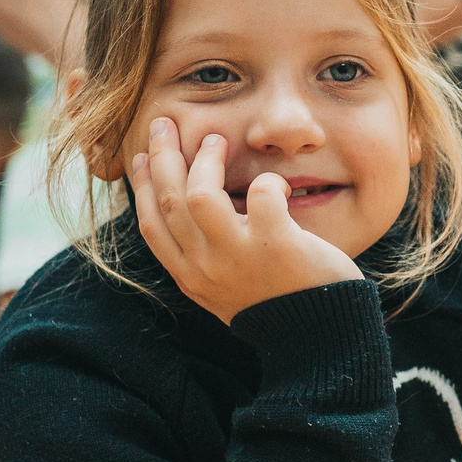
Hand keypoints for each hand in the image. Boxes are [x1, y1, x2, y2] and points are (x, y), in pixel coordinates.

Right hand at [126, 116, 359, 322]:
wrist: (320, 337)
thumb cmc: (278, 304)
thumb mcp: (225, 287)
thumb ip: (204, 255)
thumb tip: (188, 210)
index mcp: (191, 277)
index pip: (151, 224)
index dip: (142, 186)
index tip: (141, 156)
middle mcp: (206, 268)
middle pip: (168, 202)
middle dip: (162, 156)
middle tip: (165, 124)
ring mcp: (238, 257)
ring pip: (199, 196)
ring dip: (204, 162)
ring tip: (217, 140)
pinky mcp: (276, 245)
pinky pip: (262, 195)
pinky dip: (268, 182)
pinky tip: (277, 186)